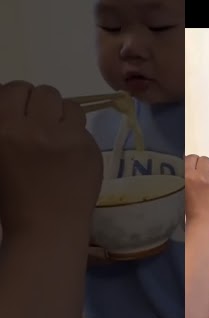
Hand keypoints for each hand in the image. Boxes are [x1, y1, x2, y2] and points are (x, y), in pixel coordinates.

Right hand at [0, 81, 102, 238]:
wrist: (46, 228)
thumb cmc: (12, 197)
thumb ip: (5, 125)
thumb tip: (13, 103)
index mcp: (4, 129)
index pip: (14, 89)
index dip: (18, 98)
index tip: (21, 111)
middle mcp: (36, 129)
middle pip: (45, 92)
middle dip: (41, 104)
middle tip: (41, 123)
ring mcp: (68, 138)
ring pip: (71, 105)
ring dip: (63, 115)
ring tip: (58, 135)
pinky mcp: (91, 149)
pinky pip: (85, 128)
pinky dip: (77, 136)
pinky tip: (70, 155)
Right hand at [185, 154, 208, 223]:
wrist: (203, 220)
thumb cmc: (188, 206)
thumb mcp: (181, 187)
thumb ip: (184, 175)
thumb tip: (187, 164)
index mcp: (187, 175)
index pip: (191, 158)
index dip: (192, 163)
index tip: (191, 168)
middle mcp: (201, 174)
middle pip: (203, 159)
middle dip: (201, 165)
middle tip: (200, 173)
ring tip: (208, 179)